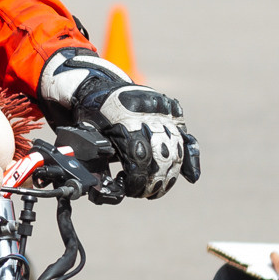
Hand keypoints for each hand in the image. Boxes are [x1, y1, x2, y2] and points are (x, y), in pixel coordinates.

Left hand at [38, 49, 200, 199]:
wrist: (100, 86)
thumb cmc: (92, 115)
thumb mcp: (87, 134)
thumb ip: (98, 157)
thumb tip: (101, 186)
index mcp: (124, 118)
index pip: (139, 157)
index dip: (137, 179)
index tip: (130, 189)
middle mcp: (148, 113)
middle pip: (161, 156)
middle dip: (155, 181)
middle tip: (145, 193)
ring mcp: (163, 111)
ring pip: (176, 149)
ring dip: (170, 175)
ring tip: (158, 188)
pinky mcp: (172, 111)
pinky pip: (186, 136)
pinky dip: (190, 157)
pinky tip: (191, 176)